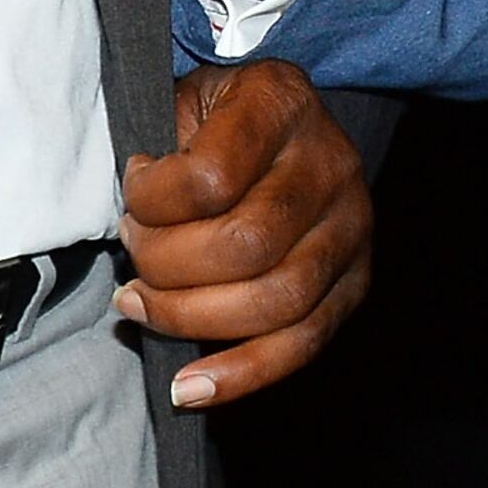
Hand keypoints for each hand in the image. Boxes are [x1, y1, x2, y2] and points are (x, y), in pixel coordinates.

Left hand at [116, 59, 372, 409]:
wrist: (278, 123)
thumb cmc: (214, 119)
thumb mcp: (184, 99)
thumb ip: (158, 149)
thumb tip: (131, 227)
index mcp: (282, 101)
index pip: (211, 179)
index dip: (153, 202)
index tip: (132, 196)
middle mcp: (331, 163)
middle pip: (246, 247)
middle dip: (167, 266)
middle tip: (133, 256)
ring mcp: (352, 227)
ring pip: (277, 302)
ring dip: (191, 319)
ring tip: (142, 306)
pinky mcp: (355, 281)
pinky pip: (302, 345)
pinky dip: (240, 375)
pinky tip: (188, 388)